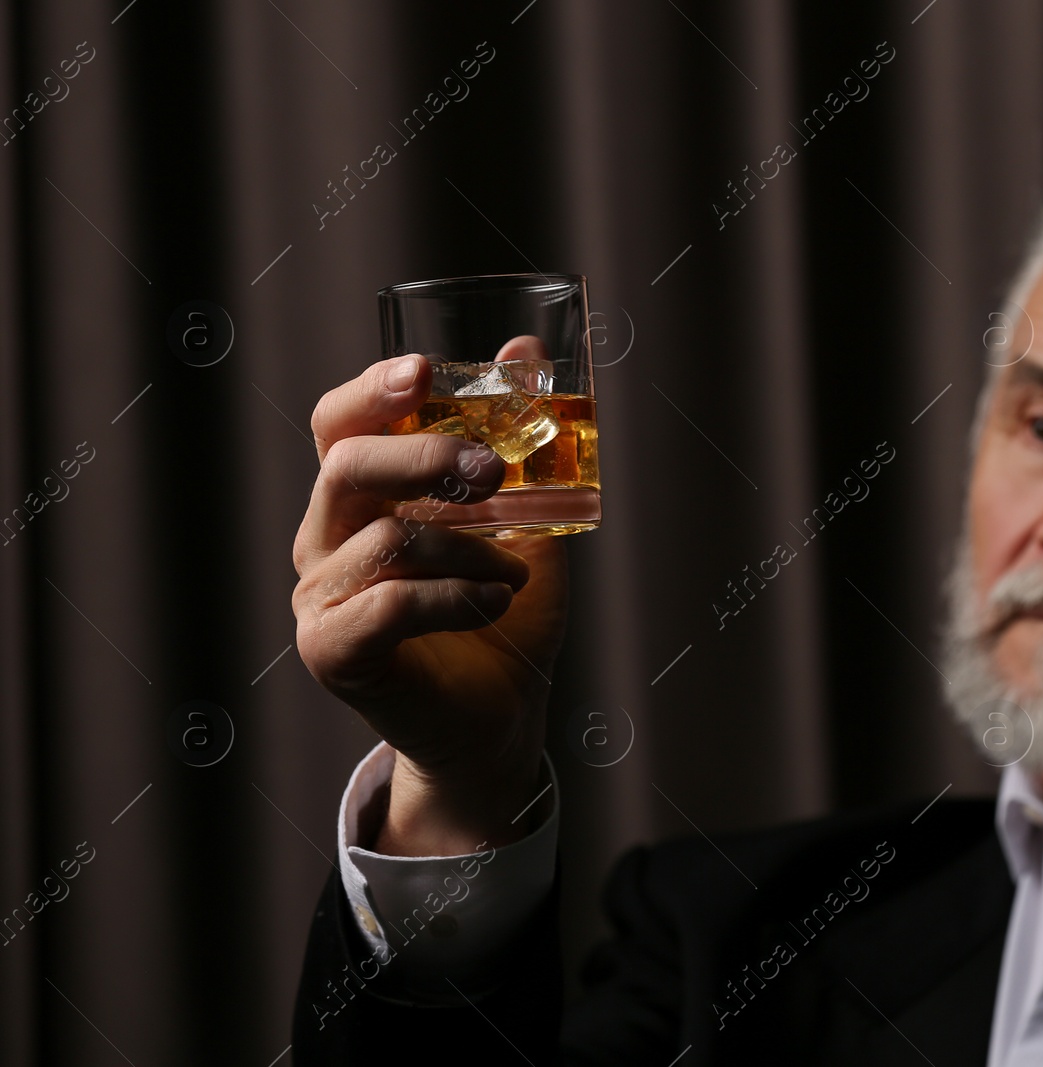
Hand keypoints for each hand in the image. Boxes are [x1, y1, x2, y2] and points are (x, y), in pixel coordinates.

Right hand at [292, 353, 566, 855]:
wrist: (502, 717)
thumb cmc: (501, 612)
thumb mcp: (523, 519)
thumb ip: (520, 443)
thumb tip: (525, 350)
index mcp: (358, 499)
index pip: (338, 426)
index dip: (371, 392)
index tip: (426, 372)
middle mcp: (324, 540)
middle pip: (346, 466)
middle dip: (426, 456)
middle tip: (494, 473)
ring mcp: (319, 598)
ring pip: (384, 538)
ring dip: (468, 549)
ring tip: (513, 573)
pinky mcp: (332, 652)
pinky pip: (387, 605)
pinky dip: (455, 597)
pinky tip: (496, 600)